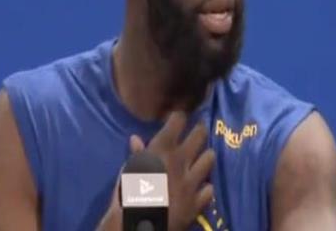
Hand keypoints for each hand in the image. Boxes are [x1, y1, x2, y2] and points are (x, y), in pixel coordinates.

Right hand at [130, 112, 214, 230]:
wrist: (137, 227)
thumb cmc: (126, 196)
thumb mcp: (128, 171)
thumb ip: (137, 154)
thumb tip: (135, 139)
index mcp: (162, 149)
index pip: (178, 120)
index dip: (179, 116)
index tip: (179, 117)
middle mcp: (181, 160)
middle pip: (200, 134)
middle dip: (199, 129)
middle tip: (198, 130)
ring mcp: (192, 181)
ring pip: (209, 158)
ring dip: (205, 156)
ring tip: (201, 157)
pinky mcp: (197, 202)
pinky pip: (209, 188)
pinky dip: (205, 187)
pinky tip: (200, 187)